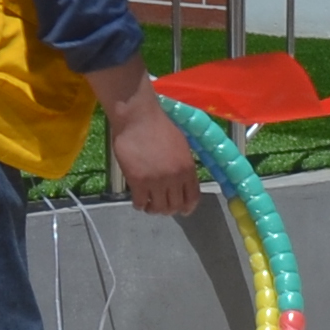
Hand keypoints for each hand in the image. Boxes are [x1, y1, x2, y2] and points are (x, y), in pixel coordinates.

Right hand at [103, 89, 201, 217]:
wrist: (138, 118)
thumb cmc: (159, 127)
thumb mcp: (182, 146)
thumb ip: (183, 165)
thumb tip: (183, 180)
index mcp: (188, 168)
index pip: (193, 197)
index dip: (188, 208)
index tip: (183, 211)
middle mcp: (174, 178)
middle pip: (175, 206)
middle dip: (168, 209)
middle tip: (160, 205)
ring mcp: (156, 181)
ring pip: (157, 208)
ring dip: (153, 209)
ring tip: (148, 204)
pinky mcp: (137, 181)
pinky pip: (140, 203)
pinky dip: (139, 205)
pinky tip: (137, 201)